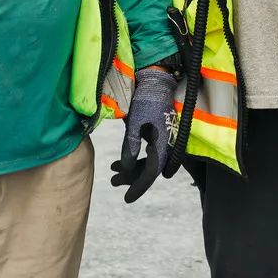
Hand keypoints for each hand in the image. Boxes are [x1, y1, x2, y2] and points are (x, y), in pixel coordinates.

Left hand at [109, 66, 175, 202]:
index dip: (138, 187)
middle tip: (113, 180)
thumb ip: (130, 147)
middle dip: (130, 177)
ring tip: (113, 169)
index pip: (150, 173)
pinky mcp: (158, 132)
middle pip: (148, 169)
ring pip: (148, 160)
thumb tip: (125, 168)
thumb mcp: (134, 123)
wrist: (157, 78)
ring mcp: (163, 138)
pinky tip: (124, 157)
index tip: (127, 199)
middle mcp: (165, 144)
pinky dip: (135, 156)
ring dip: (131, 166)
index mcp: (162, 144)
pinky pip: (149, 151)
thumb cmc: (145, 98)